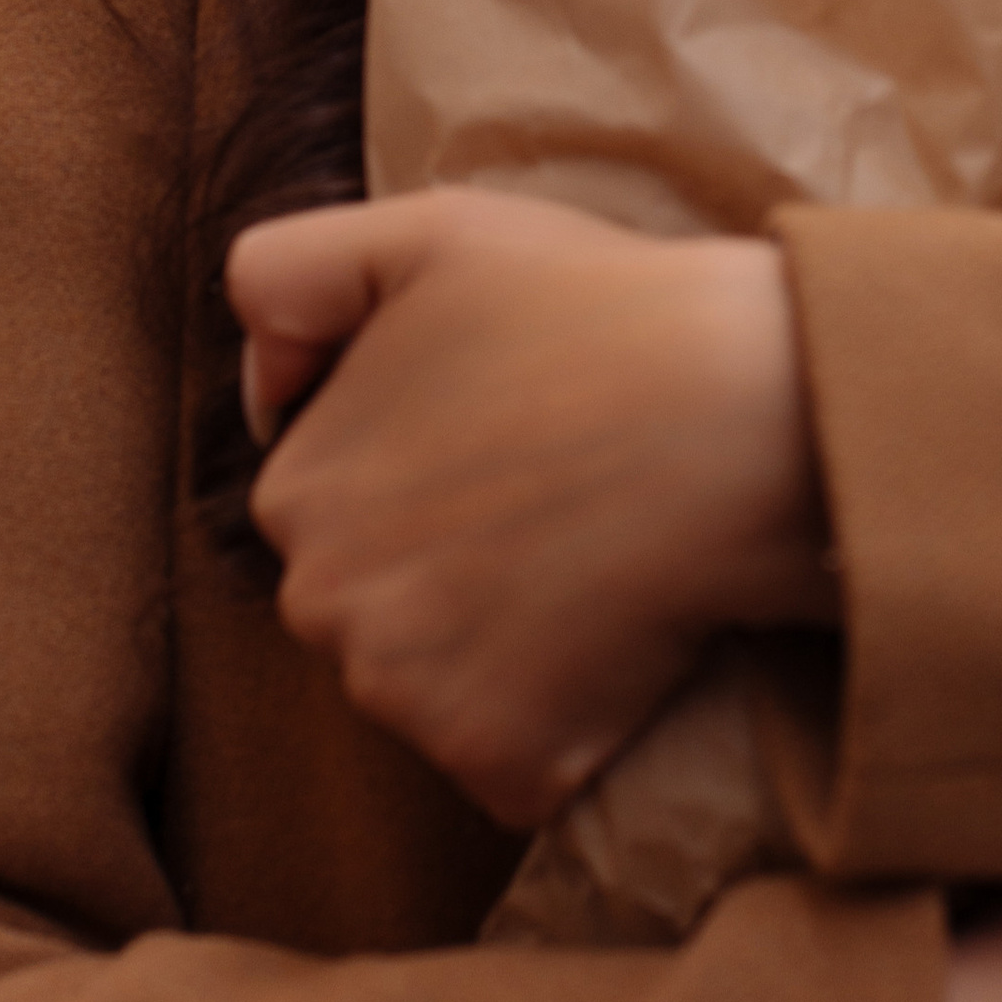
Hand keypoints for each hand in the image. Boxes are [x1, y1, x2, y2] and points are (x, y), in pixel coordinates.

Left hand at [227, 192, 829, 824]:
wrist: (743, 414)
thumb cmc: (592, 310)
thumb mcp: (421, 234)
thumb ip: (286, 278)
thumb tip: (259, 394)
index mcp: (295, 492)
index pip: (333, 510)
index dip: (422, 471)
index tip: (504, 437)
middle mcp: (323, 608)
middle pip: (376, 609)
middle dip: (446, 570)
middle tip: (555, 500)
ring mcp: (407, 698)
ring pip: (438, 690)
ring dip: (506, 650)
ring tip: (593, 561)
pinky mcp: (498, 767)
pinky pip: (515, 765)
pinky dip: (563, 726)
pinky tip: (618, 638)